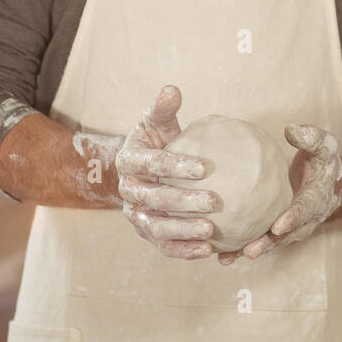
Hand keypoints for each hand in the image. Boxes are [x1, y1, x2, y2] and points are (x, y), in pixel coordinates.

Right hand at [116, 85, 219, 259]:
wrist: (145, 169)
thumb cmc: (157, 141)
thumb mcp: (157, 123)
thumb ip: (164, 110)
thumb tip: (172, 90)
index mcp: (128, 160)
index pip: (150, 162)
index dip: (174, 165)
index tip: (204, 168)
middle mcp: (128, 190)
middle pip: (153, 198)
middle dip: (183, 201)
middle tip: (214, 201)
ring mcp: (135, 214)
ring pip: (156, 227)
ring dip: (183, 230)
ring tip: (211, 232)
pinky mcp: (147, 233)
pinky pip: (164, 245)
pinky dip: (184, 250)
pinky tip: (210, 250)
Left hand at [217, 123, 341, 264]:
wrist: (325, 179)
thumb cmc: (322, 159)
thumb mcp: (325, 144)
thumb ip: (312, 138)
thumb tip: (291, 130)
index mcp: (317, 198)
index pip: (306, 210)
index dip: (293, 219)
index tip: (278, 226)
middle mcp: (305, 219)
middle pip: (287, 235)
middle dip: (268, 244)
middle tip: (250, 251)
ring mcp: (291, 227)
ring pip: (271, 242)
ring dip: (250, 250)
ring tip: (228, 258)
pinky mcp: (277, 229)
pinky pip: (261, 239)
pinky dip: (241, 247)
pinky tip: (220, 253)